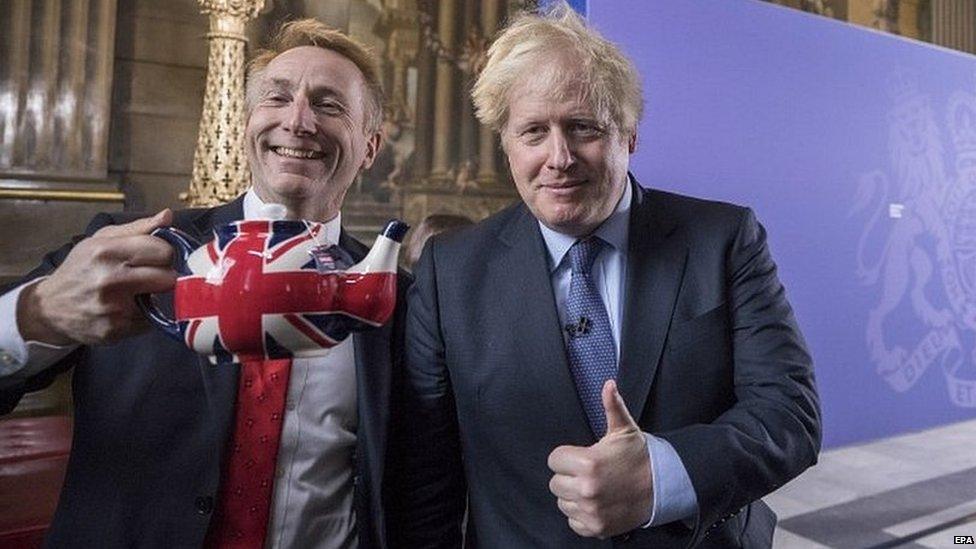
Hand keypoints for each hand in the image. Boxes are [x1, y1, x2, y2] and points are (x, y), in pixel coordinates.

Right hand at [18, 210, 176, 344]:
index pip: (163, 251)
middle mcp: (110, 279)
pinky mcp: (116, 330)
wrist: (49, 307)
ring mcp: (113, 308)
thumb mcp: (101, 240)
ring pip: (162, 301)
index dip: (164, 254)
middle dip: (163, 275)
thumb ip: (138, 228)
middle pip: (168, 278)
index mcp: (106, 251)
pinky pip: (150, 321)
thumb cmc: (80, 269)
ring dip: (153, 296)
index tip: (155, 257)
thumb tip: (167, 216)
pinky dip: (144, 315)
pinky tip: (126, 308)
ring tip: (135, 291)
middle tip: (149, 275)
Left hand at [547, 380, 652, 537]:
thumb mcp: (625, 429)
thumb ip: (612, 406)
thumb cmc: (640, 457)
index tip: (580, 457)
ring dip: (574, 496)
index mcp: (588, 463)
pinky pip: (573, 521)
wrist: (661, 486)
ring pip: (563, 502)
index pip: (554, 460)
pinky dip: (582, 515)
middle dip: (569, 476)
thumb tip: (608, 384)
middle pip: (555, 483)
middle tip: (588, 473)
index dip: (566, 457)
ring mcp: (591, 510)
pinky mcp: (595, 527)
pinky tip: (596, 503)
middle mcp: (587, 489)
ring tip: (594, 487)